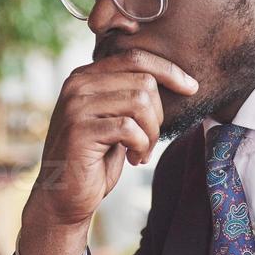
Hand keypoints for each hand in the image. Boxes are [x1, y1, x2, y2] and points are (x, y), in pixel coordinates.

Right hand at [19, 49, 197, 254]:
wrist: (63, 197)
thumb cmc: (94, 160)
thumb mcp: (114, 121)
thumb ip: (129, 96)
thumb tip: (172, 78)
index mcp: (85, 76)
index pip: (135, 57)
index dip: (169, 70)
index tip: (191, 88)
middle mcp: (77, 84)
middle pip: (144, 81)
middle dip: (158, 116)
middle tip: (149, 142)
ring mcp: (76, 106)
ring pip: (140, 102)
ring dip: (151, 133)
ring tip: (142, 152)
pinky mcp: (80, 130)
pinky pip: (129, 128)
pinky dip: (141, 146)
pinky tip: (133, 159)